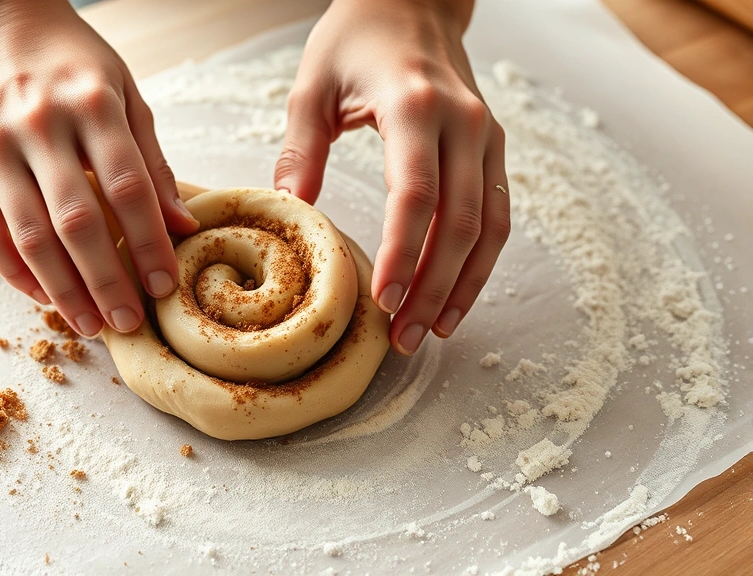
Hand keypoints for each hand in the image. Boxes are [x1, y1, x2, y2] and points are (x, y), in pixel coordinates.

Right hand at [0, 0, 197, 336]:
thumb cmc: (71, 60)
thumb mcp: (125, 91)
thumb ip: (152, 159)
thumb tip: (180, 226)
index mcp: (91, 103)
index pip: (127, 188)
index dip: (148, 243)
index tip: (164, 285)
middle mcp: (38, 124)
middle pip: (77, 221)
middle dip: (107, 281)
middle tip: (129, 323)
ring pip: (29, 236)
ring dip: (62, 291)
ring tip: (90, 325)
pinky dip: (16, 273)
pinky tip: (45, 298)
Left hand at [274, 0, 510, 354]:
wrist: (412, 3)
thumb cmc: (355, 39)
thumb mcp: (312, 84)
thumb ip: (302, 149)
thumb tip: (293, 211)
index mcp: (414, 107)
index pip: (416, 195)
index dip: (402, 254)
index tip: (383, 300)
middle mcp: (463, 124)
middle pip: (458, 223)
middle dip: (432, 288)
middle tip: (403, 337)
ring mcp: (486, 136)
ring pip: (488, 227)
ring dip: (462, 285)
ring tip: (431, 332)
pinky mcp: (493, 148)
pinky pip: (496, 215)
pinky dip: (479, 262)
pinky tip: (455, 296)